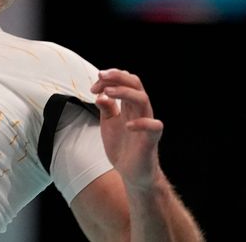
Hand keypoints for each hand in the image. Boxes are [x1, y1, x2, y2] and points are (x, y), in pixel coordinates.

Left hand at [90, 68, 164, 190]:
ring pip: (143, 99)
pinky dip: (142, 123)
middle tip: (100, 76)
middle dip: (118, 77)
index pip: (125, 82)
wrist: (131, 173)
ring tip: (107, 93)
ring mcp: (146, 124)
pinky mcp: (151, 140)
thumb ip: (106, 108)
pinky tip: (126, 124)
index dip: (110, 78)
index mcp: (129, 106)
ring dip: (124, 92)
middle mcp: (139, 111)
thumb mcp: (108, 123)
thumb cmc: (121, 146)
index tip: (94, 86)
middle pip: (135, 84)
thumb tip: (100, 95)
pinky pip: (154, 126)